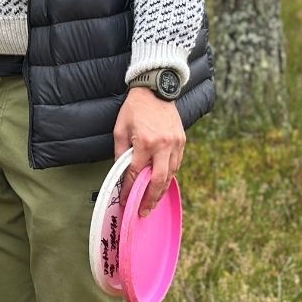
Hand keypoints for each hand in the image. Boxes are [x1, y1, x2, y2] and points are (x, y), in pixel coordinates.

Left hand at [113, 88, 184, 216]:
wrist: (155, 89)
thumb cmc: (134, 108)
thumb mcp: (120, 129)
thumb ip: (120, 153)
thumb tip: (121, 173)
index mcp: (145, 142)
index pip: (136, 173)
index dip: (130, 189)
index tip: (125, 200)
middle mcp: (163, 145)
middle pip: (158, 180)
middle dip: (150, 199)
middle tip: (143, 212)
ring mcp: (175, 144)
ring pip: (171, 174)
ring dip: (161, 190)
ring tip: (152, 203)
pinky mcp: (182, 141)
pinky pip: (176, 164)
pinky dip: (169, 176)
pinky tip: (162, 184)